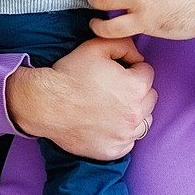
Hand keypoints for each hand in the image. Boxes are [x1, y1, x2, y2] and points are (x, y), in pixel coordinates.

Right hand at [5, 36, 155, 160]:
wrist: (45, 104)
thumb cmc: (69, 75)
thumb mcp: (96, 47)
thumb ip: (123, 44)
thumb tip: (137, 54)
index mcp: (135, 87)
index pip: (147, 73)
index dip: (132, 69)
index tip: (117, 72)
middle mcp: (135, 114)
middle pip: (149, 98)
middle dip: (136, 90)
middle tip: (114, 89)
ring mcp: (124, 135)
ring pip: (144, 121)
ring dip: (133, 113)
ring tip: (111, 107)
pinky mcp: (113, 150)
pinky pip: (129, 141)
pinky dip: (122, 133)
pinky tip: (105, 124)